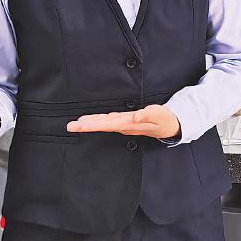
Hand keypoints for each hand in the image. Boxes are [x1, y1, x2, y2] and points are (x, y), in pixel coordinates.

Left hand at [66, 104, 181, 140]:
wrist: (171, 126)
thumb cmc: (165, 120)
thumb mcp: (159, 115)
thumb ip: (148, 114)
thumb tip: (135, 116)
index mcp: (129, 124)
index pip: (107, 124)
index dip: (92, 125)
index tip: (79, 125)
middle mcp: (124, 125)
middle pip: (102, 125)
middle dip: (85, 125)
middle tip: (69, 126)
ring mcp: (125, 124)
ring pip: (104, 124)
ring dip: (90, 123)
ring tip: (77, 123)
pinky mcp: (127, 121)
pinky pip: (109, 122)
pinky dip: (99, 121)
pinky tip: (92, 120)